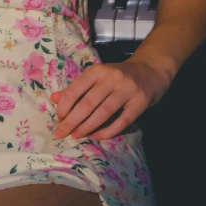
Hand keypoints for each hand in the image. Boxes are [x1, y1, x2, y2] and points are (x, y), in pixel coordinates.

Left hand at [50, 58, 170, 139]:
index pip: (76, 89)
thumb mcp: (97, 76)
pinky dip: (108, 131)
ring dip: (87, 127)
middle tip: (60, 133)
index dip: (65, 105)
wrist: (151, 70)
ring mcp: (127, 90)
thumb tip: (54, 98)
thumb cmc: (118, 75)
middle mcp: (111, 79)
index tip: (58, 118)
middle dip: (71, 121)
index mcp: (97, 71)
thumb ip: (77, 87)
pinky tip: (97, 136)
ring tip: (76, 136)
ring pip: (103, 113)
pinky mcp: (140, 103)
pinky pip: (122, 121)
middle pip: (87, 103)